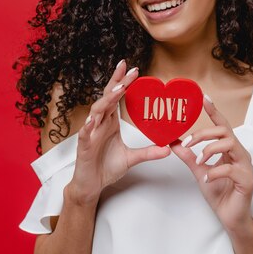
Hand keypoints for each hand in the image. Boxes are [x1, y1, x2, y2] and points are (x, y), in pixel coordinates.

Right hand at [68, 60, 170, 205]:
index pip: (117, 97)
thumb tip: (168, 148)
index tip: (134, 69)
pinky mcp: (84, 146)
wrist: (91, 186)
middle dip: (117, 81)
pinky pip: (86, 133)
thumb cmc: (105, 167)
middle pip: (108, 97)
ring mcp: (91, 133)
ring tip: (119, 89)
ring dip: (107, 99)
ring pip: (97, 110)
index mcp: (110, 122)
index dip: (123, 82)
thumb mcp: (132, 159)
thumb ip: (149, 152)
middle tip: (126, 67)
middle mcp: (100, 123)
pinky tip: (94, 119)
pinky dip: (89, 125)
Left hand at [170, 95, 252, 232]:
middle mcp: (240, 154)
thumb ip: (189, 156)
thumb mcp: (199, 170)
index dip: (214, 111)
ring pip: (230, 144)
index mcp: (230, 149)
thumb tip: (174, 143)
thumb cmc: (219, 192)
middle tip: (188, 142)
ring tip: (199, 161)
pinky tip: (206, 179)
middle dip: (204, 133)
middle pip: (224, 131)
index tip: (204, 98)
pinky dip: (215, 172)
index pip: (222, 126)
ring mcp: (246, 166)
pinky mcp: (247, 180)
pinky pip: (230, 169)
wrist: (230, 217)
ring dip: (210, 150)